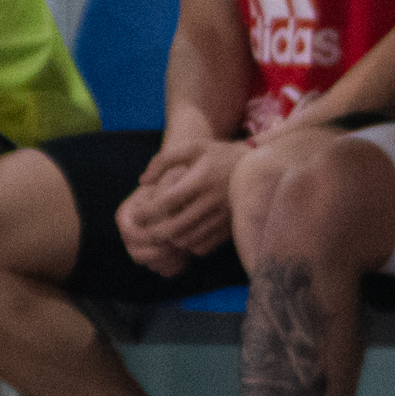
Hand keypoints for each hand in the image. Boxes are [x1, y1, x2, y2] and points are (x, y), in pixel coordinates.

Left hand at [119, 140, 244, 271]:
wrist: (258, 166)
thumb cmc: (218, 155)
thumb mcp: (192, 148)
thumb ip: (163, 160)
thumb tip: (143, 182)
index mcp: (200, 179)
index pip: (166, 202)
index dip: (147, 211)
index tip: (137, 214)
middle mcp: (212, 201)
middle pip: (175, 228)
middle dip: (154, 232)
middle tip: (146, 229)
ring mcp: (222, 217)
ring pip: (187, 240)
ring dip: (171, 239)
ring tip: (164, 231)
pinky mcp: (229, 228)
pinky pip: (202, 247)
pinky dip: (188, 244)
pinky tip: (185, 234)